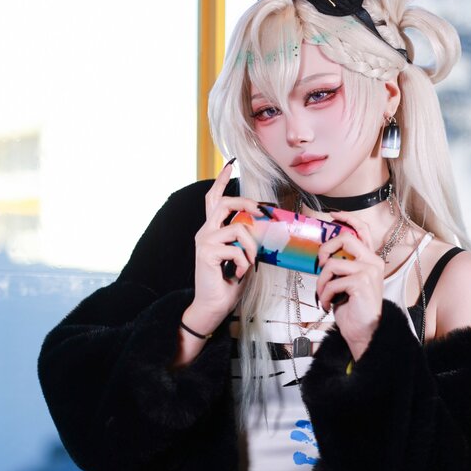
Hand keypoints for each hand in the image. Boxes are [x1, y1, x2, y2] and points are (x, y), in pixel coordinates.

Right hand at [191, 162, 262, 327]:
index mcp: (212, 230)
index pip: (214, 199)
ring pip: (237, 227)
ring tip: (250, 262)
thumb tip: (265, 227)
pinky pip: (237, 248)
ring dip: (252, 246)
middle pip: (225, 203)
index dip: (221, 181)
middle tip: (264, 212)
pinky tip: (240, 273)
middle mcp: (205, 231)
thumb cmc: (228, 282)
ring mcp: (204, 241)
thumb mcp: (243, 256)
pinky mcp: (207, 254)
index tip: (230, 165)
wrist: (213, 306)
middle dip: (247, 204)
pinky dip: (245, 262)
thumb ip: (248, 239)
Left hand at [316, 210, 384, 356]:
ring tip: (323, 295)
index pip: (362, 231)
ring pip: (333, 264)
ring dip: (321, 282)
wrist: (365, 332)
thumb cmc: (354, 309)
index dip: (348, 219)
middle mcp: (373, 262)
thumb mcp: (346, 283)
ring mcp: (368, 272)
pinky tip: (328, 304)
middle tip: (320, 265)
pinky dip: (325, 295)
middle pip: (344, 239)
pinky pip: (332, 282)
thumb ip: (341, 266)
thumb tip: (322, 256)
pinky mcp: (361, 283)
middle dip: (325, 250)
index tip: (333, 215)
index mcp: (370, 260)